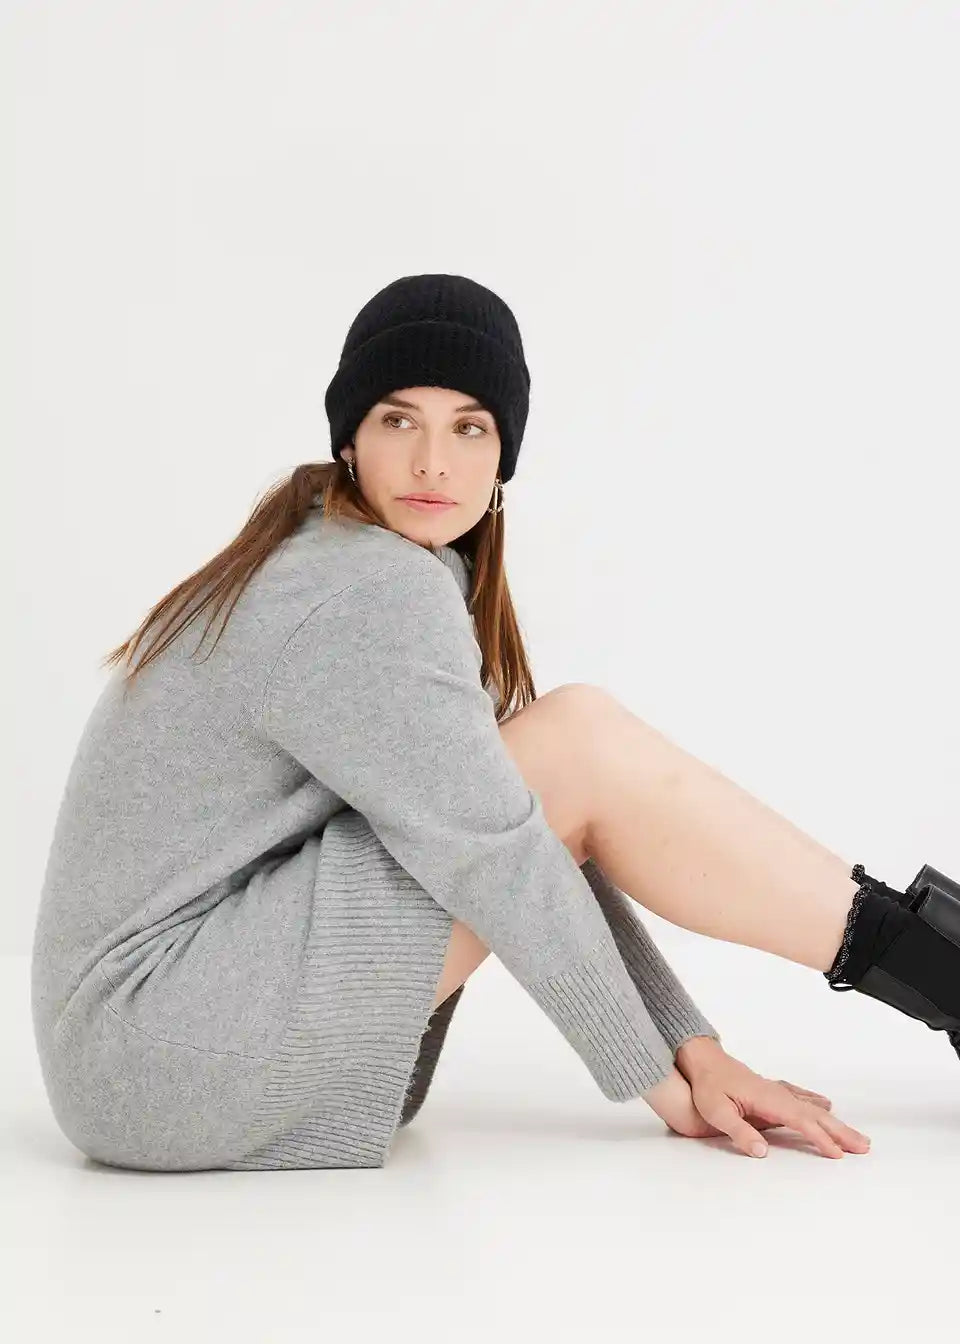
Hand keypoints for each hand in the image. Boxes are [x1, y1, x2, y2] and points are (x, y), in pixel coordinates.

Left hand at [677, 1045, 870, 1158]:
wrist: (703, 1061)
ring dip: (835, 1122)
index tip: (837, 1153)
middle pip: (816, 1115)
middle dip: (841, 1131)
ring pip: (813, 1108)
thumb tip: (761, 1151)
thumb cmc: (708, 1086)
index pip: (801, 1121)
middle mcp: (777, 1094)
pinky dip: (817, 1105)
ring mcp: (777, 1091)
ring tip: (855, 1136)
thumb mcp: (716, 1112)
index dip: (820, 1138)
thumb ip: (739, 1132)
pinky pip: (802, 1099)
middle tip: (864, 1147)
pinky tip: (826, 1106)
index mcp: (768, 1099)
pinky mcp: (772, 1090)